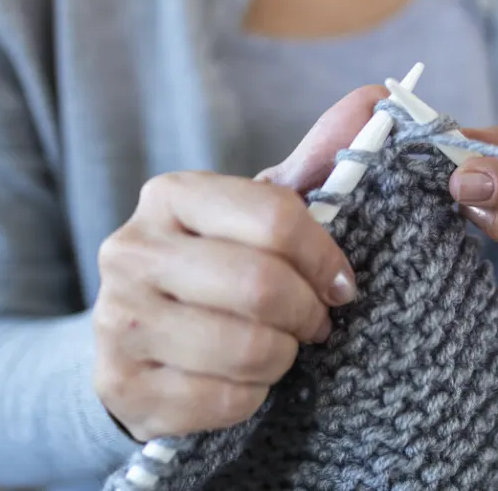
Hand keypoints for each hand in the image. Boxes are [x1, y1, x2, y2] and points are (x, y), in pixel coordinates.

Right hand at [92, 86, 386, 441]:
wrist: (140, 344)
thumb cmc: (219, 270)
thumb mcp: (261, 215)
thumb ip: (318, 163)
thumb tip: (377, 97)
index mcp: (170, 194)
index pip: (275, 215)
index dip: (326, 257)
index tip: (342, 283)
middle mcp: (130, 250)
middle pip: (261, 286)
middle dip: (308, 313)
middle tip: (315, 323)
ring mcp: (119, 320)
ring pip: (246, 349)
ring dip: (282, 356)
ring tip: (276, 347)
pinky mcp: (123, 385)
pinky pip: (225, 400)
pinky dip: (252, 396)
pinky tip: (240, 379)